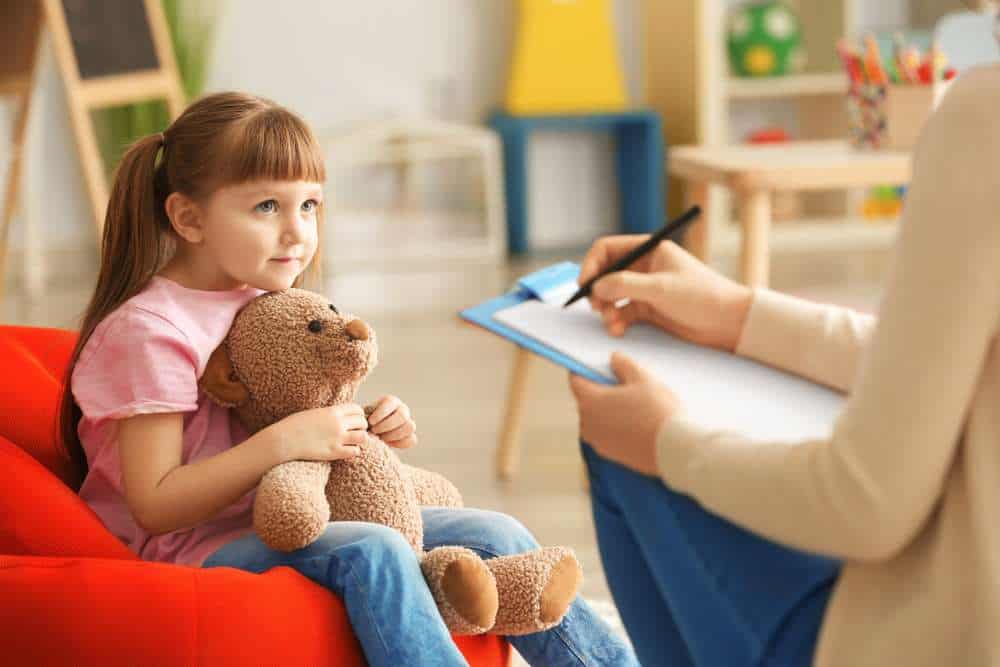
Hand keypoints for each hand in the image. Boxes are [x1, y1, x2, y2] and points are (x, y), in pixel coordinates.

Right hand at [274, 403, 366, 462]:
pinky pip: (355, 451)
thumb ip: (329, 413)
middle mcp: (338, 423)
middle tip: (354, 432)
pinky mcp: (334, 452)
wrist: (284, 440)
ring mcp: (337, 438)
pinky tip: (346, 451)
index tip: (354, 420)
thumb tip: (339, 414)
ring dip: (360, 440)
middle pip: (363, 422)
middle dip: (361, 427)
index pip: (357, 409)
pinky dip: (354, 451)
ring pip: (363, 437)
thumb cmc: (294, 425)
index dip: (358, 415)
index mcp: (332, 411)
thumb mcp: (314, 413)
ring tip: (352, 442)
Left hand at [367, 395, 417, 448]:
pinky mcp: (410, 436)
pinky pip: (412, 440)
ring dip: (394, 435)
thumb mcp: (362, 417)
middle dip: (387, 425)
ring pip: (409, 427)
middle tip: (374, 431)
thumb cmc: (363, 424)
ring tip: (380, 438)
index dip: (381, 412)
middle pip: (402, 415)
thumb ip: (364, 418)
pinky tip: (388, 444)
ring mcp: (408, 422)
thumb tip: (367, 425)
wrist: (368, 434)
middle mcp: (402, 409)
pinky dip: (400, 443)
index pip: (390, 402)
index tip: (370, 422)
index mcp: (390, 401)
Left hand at [568, 352, 680, 475]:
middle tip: (624, 383)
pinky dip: (617, 426)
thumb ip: (623, 365)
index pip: (576, 380)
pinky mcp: (610, 454)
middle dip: (601, 390)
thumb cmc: (658, 411)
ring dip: (609, 410)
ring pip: (598, 418)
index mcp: (589, 401)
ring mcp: (598, 441)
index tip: (596, 366)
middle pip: (587, 400)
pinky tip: (638, 422)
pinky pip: (608, 434)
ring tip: (635, 404)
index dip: (585, 370)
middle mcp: (587, 423)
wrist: (675, 449)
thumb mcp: (642, 378)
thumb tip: (613, 359)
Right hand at [579, 235, 752, 351]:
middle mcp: (644, 267)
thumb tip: (595, 287)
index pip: (608, 249)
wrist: (729, 323)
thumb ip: (626, 285)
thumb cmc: (703, 296)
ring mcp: (645, 289)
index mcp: (649, 250)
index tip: (585, 285)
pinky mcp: (648, 310)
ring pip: (611, 296)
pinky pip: (621, 313)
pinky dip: (616, 321)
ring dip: (605, 309)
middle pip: (606, 274)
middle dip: (597, 291)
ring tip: (610, 322)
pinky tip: (618, 330)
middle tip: (596, 307)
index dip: (592, 265)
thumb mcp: (662, 288)